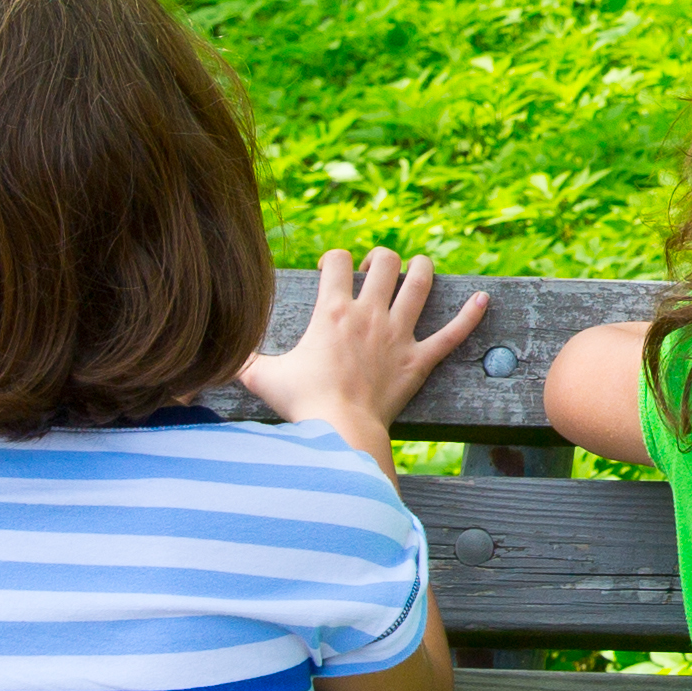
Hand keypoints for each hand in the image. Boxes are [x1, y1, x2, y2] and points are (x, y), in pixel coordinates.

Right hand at [244, 247, 491, 462]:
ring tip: (420, 267)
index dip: (334, 259)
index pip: (337, 262)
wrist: (340, 432)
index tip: (331, 271)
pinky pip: (453, 333)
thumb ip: (240, 361)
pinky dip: (472, 316)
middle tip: (375, 271)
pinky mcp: (420, 360)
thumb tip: (206, 363)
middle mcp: (368, 314)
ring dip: (423, 270)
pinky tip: (485, 299)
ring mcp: (398, 335)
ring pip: (420, 285)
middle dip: (381, 258)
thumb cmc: (301, 405)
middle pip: (385, 262)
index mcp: (332, 312)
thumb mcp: (262, 378)